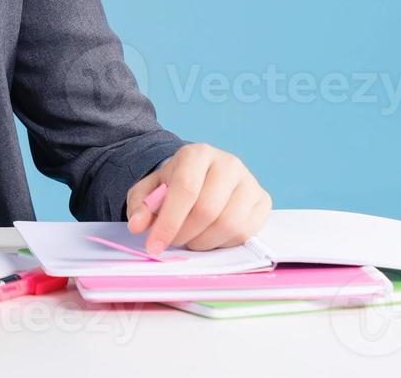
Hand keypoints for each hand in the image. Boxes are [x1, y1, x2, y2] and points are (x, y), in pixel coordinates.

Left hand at [126, 143, 270, 255]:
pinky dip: (223, 243)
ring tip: (190, 239)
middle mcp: (228, 164)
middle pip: (207, 210)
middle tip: (172, 242)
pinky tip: (209, 237)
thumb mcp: (151, 189)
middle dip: (184, 234)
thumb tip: (138, 225)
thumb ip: (142, 205)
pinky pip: (245, 233)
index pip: (185, 190)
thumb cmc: (176, 183)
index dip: (169, 222)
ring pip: (228, 225)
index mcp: (197, 154)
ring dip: (204, 242)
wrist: (203, 175)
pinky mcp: (263, 201)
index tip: (154, 245)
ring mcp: (250, 182)